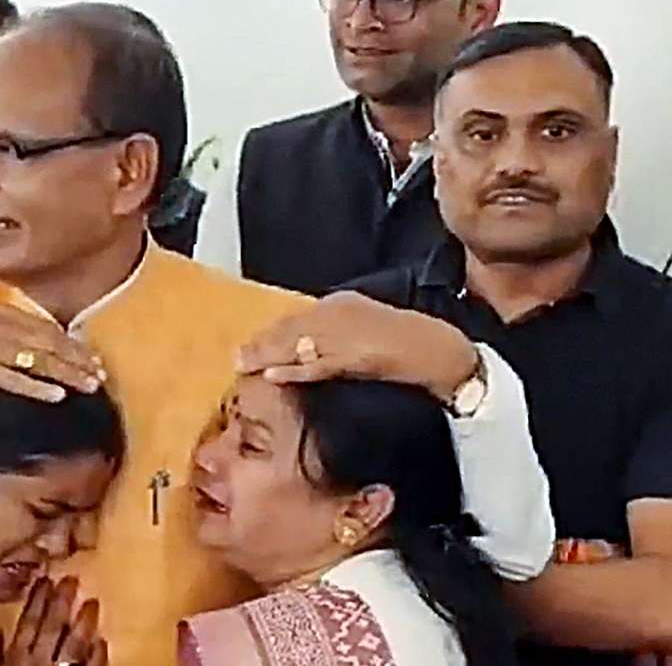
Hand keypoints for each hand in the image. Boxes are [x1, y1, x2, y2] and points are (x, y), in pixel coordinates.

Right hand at [0, 306, 106, 403]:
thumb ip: (4, 328)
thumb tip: (35, 343)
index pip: (46, 327)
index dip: (72, 343)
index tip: (92, 357)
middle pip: (49, 343)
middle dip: (78, 359)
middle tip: (101, 374)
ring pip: (38, 361)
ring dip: (68, 374)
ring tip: (90, 386)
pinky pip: (15, 379)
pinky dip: (39, 388)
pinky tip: (58, 396)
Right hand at [0, 577, 107, 665]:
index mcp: (16, 658)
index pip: (28, 623)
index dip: (37, 600)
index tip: (46, 580)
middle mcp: (40, 663)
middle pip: (54, 628)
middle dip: (63, 603)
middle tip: (72, 580)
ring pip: (75, 645)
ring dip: (83, 623)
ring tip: (92, 601)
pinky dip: (97, 655)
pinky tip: (102, 640)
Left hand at [237, 291, 477, 400]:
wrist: (442, 353)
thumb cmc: (406, 345)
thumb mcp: (362, 334)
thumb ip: (332, 339)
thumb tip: (299, 353)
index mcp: (343, 303)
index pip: (297, 318)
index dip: (270, 333)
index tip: (248, 344)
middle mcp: (342, 312)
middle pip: (292, 329)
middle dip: (262, 344)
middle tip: (236, 358)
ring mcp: (349, 333)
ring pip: (299, 345)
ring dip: (269, 356)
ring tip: (244, 365)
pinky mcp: (359, 356)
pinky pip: (320, 364)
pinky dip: (295, 370)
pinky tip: (273, 375)